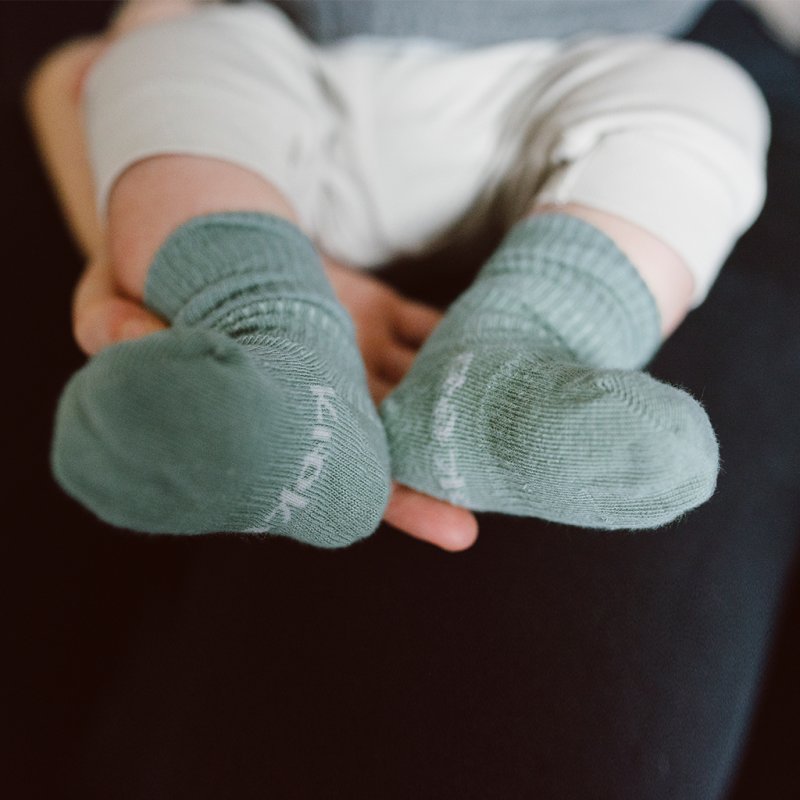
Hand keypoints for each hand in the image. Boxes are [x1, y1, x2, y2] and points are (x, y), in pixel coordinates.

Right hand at [26, 25, 478, 551]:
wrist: (198, 230)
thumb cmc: (146, 279)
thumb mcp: (110, 298)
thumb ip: (113, 325)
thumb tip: (114, 337)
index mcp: (274, 409)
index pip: (336, 471)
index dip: (390, 501)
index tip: (449, 527)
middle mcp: (323, 394)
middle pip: (394, 446)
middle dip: (441, 474)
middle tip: (488, 512)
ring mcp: (356, 354)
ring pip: (421, 393)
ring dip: (466, 409)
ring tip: (518, 428)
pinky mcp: (373, 311)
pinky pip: (427, 329)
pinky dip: (465, 339)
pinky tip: (508, 349)